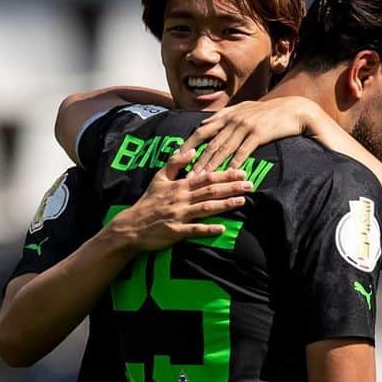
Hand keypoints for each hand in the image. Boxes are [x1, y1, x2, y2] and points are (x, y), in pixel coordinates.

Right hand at [108, 147, 250, 251]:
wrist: (132, 226)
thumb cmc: (148, 202)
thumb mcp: (159, 178)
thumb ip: (175, 163)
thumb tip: (192, 150)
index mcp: (179, 186)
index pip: (206, 177)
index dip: (224, 174)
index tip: (241, 171)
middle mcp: (181, 199)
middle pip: (210, 191)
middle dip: (231, 187)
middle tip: (249, 185)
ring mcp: (179, 216)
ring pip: (205, 208)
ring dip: (224, 205)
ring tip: (241, 202)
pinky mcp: (176, 232)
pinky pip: (194, 230)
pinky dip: (208, 229)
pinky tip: (222, 228)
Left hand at [183, 98, 317, 174]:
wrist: (292, 110)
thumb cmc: (267, 113)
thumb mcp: (243, 109)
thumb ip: (224, 117)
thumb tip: (206, 123)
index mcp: (228, 114)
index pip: (202, 129)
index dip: (189, 143)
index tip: (177, 156)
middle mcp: (233, 119)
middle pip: (209, 142)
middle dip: (195, 160)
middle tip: (184, 175)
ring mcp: (245, 126)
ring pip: (223, 149)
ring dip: (210, 165)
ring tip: (200, 179)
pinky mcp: (258, 134)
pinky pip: (243, 151)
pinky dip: (233, 164)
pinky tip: (226, 174)